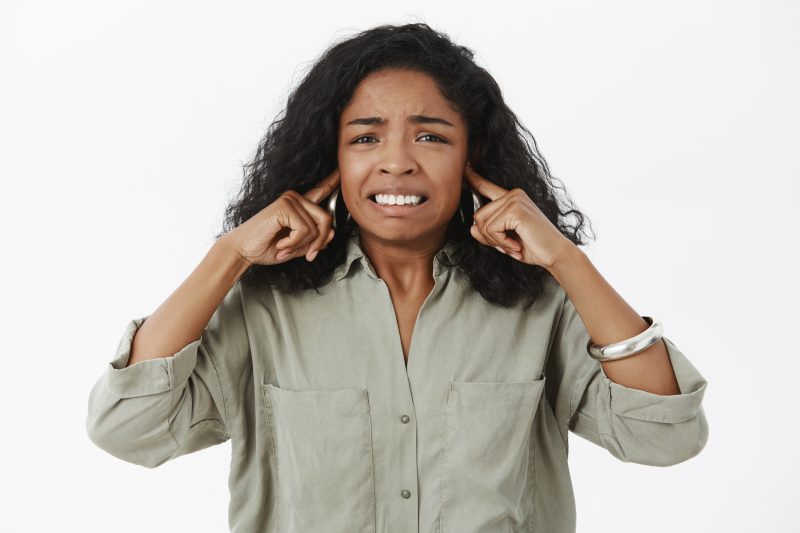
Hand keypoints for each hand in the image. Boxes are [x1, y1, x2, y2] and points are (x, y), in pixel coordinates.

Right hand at [225, 168, 340, 265]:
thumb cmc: (267, 247)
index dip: (333, 180)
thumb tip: (333, 233)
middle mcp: (296, 198)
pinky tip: (280, 244)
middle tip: (306, 255)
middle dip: (319, 242)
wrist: (243, 251)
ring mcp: (290, 200)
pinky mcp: (284, 206)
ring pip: (318, 227)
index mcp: (300, 205)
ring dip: (303, 245)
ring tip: (285, 248)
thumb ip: (315, 240)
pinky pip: (305, 230)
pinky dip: (294, 243)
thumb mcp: (298, 246)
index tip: (342, 168)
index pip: (321, 190)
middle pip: (327, 219)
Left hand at [464, 162, 574, 268]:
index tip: (465, 165)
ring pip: (482, 224)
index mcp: (511, 198)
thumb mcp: (504, 239)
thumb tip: (472, 228)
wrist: (556, 254)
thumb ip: (488, 232)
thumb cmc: (534, 246)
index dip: (473, 178)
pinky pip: (491, 229)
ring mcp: (514, 199)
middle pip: (478, 216)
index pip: (486, 186)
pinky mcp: (515, 209)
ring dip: (496, 242)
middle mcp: (513, 194)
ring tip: (514, 245)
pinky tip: (516, 245)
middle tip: (509, 246)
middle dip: (489, 237)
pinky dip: (501, 243)